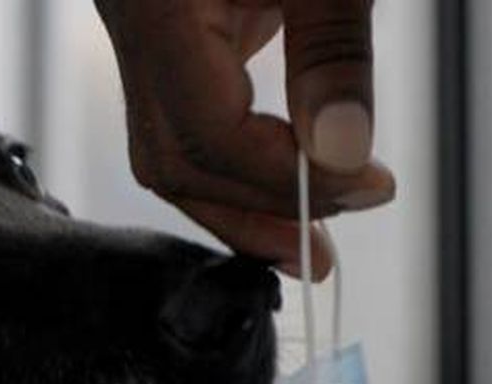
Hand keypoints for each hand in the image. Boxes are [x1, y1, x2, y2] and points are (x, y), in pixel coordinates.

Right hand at [95, 0, 394, 276]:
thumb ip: (331, 54)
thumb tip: (342, 155)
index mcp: (157, 5)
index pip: (209, 135)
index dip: (284, 180)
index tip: (362, 188)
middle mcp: (129, 24)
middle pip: (175, 163)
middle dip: (255, 215)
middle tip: (323, 251)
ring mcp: (136, 29)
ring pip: (170, 153)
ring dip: (241, 202)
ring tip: (305, 236)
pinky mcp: (161, 28)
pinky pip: (180, 118)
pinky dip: (230, 159)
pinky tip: (277, 180)